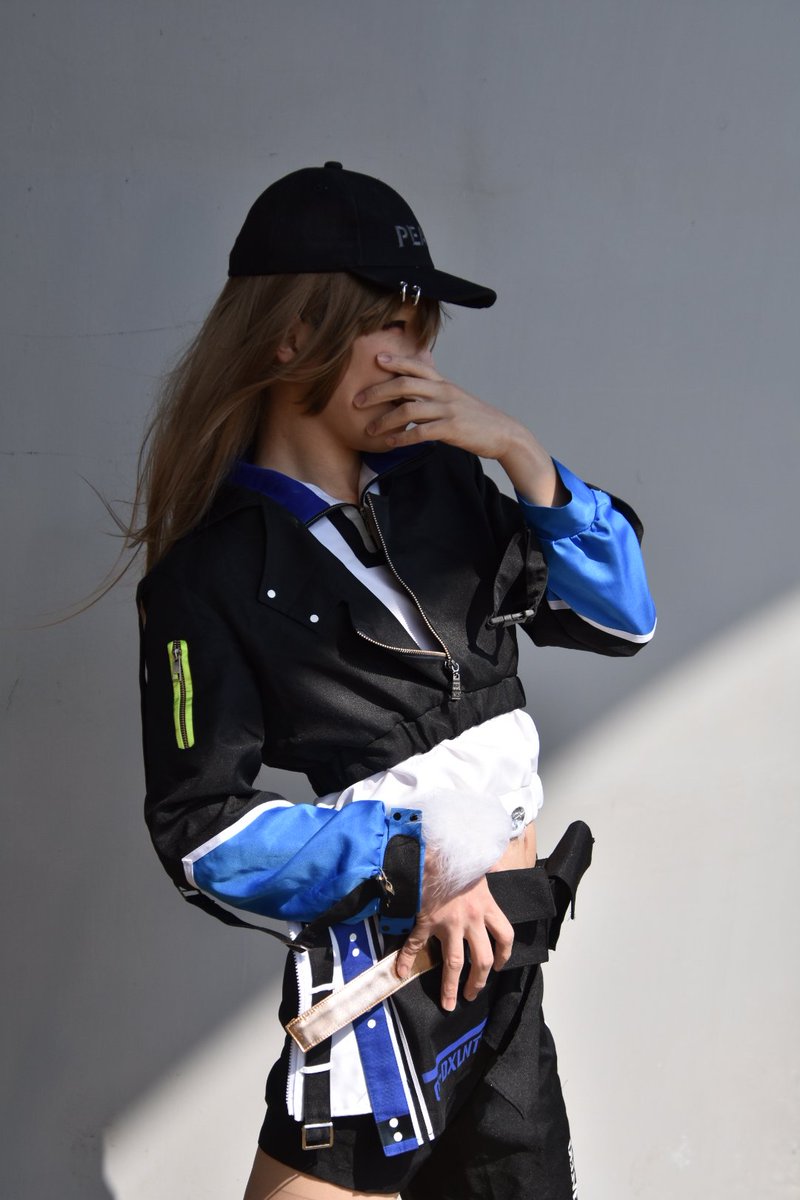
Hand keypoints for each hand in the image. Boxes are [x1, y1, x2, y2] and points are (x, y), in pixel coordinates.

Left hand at [356, 353, 522, 460]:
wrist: (503, 433)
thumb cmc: (475, 418)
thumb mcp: (455, 399)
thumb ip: (434, 394)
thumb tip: (411, 392)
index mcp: (443, 383)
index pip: (417, 365)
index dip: (396, 361)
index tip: (376, 359)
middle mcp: (444, 392)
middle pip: (405, 384)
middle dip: (378, 391)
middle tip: (357, 401)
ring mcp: (448, 410)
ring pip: (409, 409)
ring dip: (385, 420)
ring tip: (370, 430)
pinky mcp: (451, 429)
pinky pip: (421, 432)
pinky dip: (403, 437)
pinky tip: (391, 443)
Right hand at [394, 856, 513, 1011]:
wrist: (432, 850)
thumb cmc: (457, 855)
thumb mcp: (481, 862)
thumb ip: (491, 868)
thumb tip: (498, 865)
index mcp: (486, 906)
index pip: (504, 936)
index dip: (504, 954)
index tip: (498, 965)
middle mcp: (471, 919)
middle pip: (481, 959)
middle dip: (478, 981)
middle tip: (472, 995)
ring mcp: (448, 923)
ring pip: (453, 962)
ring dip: (451, 986)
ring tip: (449, 1002)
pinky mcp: (426, 922)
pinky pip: (416, 946)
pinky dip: (405, 960)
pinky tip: (400, 971)